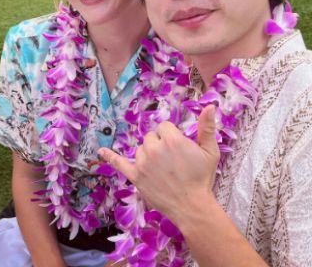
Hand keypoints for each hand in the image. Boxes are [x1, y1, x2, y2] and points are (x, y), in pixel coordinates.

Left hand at [99, 105, 219, 222]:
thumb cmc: (202, 178)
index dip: (171, 136)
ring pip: (140, 149)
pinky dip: (110, 157)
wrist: (193, 206)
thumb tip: (210, 105)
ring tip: (162, 169)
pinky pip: (120, 163)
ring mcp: (142, 163)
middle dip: (160, 144)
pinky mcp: (135, 176)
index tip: (179, 148)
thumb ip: (207, 127)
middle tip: (172, 161)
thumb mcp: (209, 151)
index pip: (164, 126)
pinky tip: (101, 151)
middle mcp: (154, 148)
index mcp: (171, 139)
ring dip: (148, 154)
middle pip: (151, 136)